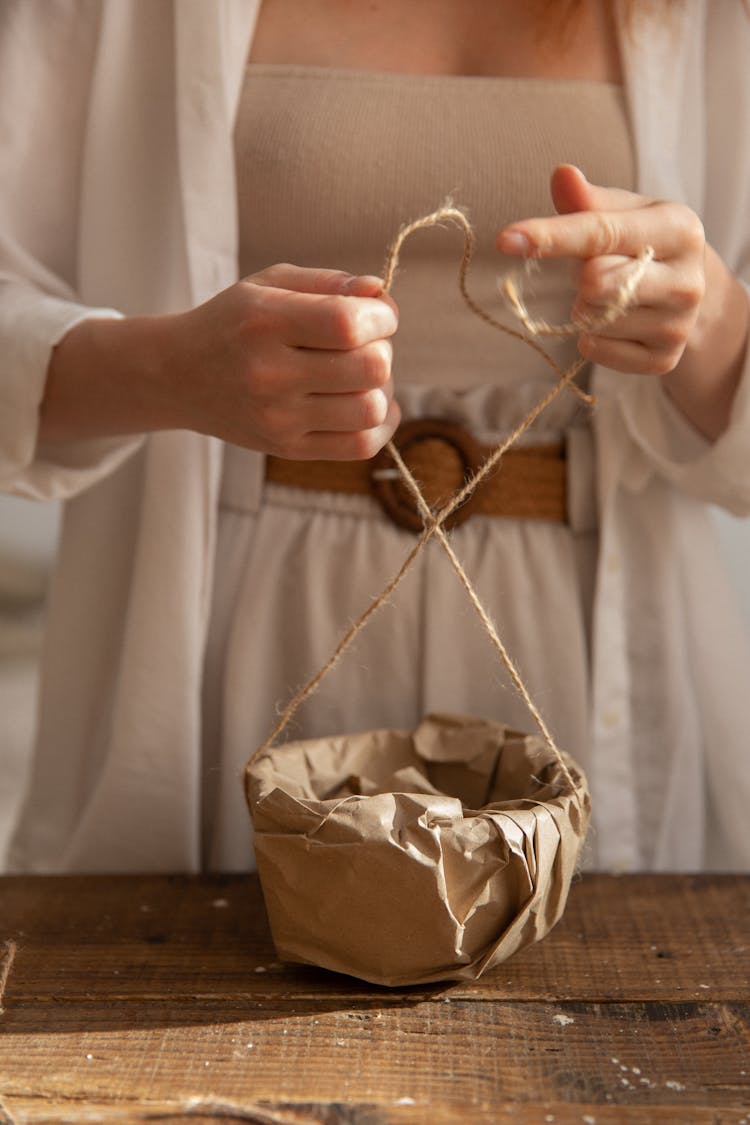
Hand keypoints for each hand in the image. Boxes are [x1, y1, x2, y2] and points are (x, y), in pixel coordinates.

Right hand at [170, 265, 399, 458]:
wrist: (178, 376)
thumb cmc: (234, 323)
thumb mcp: (269, 284)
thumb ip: (329, 282)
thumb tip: (381, 294)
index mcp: (265, 322)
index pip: (349, 324)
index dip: (382, 317)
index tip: (377, 315)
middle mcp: (270, 374)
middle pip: (370, 368)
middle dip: (383, 349)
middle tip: (365, 344)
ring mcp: (279, 418)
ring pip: (371, 410)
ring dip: (382, 389)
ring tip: (361, 376)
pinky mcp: (287, 448)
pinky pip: (360, 446)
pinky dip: (380, 425)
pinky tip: (367, 404)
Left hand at [496, 164, 705, 376]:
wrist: (682, 292)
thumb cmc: (640, 242)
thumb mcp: (621, 212)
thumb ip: (587, 201)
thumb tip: (562, 175)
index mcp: (679, 229)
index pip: (601, 233)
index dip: (550, 236)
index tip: (506, 240)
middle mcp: (687, 280)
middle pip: (596, 283)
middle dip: (581, 276)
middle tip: (596, 269)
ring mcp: (678, 325)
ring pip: (593, 321)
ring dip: (585, 309)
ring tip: (611, 295)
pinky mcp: (663, 360)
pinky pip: (596, 350)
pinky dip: (591, 338)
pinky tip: (613, 323)